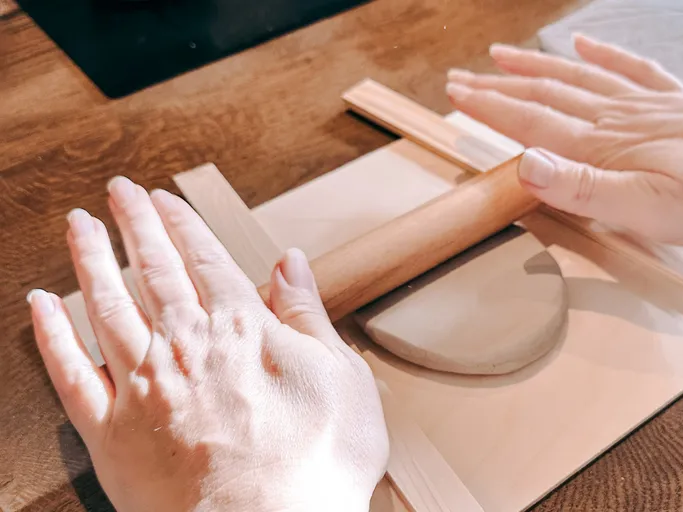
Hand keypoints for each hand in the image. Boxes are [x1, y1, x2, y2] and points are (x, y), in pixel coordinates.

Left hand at [27, 177, 388, 510]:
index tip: (164, 199)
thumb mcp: (342, 378)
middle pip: (154, 271)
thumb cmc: (316, 465)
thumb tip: (290, 262)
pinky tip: (39, 305)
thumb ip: (309, 315)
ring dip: (90, 261)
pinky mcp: (110, 433)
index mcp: (243, 330)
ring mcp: (143, 388)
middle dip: (134, 225)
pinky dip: (51, 336)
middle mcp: (186, 347)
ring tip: (77, 227)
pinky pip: (70, 373)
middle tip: (117, 191)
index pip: (206, 260)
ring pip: (107, 308)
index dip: (183, 225)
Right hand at [446, 34, 682, 245]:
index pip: (532, 122)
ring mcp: (649, 106)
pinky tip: (585, 45)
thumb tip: (525, 164)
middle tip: (464, 77)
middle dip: (500, 86)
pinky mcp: (677, 103)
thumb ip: (585, 188)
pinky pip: (630, 68)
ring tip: (505, 57)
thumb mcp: (649, 211)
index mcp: (605, 147)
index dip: (490, 108)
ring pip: (580, 78)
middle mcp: (620, 118)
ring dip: (537, 67)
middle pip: (547, 94)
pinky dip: (602, 54)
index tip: (456, 93)